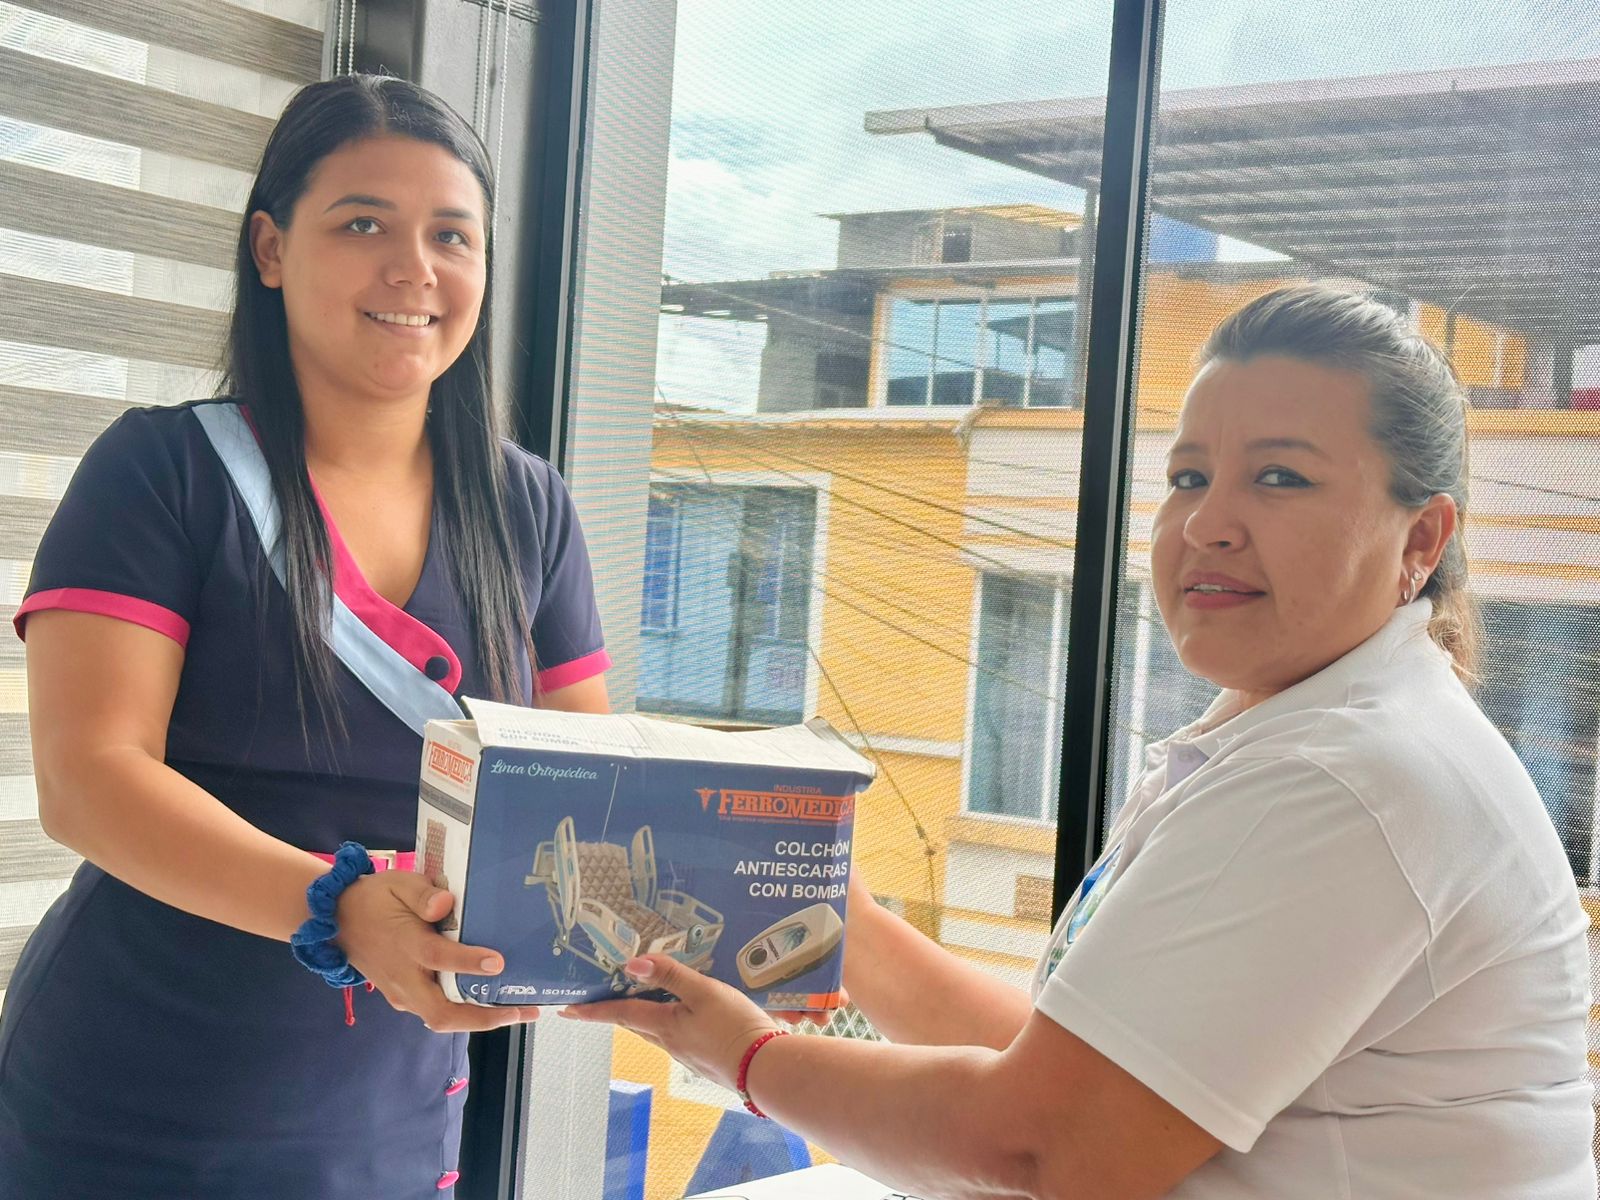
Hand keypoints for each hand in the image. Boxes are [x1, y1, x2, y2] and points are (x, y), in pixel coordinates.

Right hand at [335, 871, 540, 1032]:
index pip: (438, 957)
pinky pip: (435, 1013)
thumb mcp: (398, 884)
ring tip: (520, 1011)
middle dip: (485, 1017)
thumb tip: (445, 902)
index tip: (498, 962)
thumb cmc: (375, 898)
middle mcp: (403, 977)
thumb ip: (422, 894)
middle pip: (442, 1012)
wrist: (338, 920)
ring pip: (440, 1019)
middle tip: (525, 1010)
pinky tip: (492, 1004)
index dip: (468, 962)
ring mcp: (401, 993)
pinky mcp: (403, 999)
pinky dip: (464, 1014)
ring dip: (479, 1020)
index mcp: (404, 944)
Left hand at [559, 954, 777, 1090]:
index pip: (620, 1014)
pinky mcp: (706, 1059)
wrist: (765, 1069)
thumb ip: (670, 975)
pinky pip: (679, 1037)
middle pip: (636, 1023)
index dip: (593, 1010)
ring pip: (658, 1031)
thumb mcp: (704, 992)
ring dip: (645, 1015)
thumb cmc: (734, 1028)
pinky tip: (687, 1014)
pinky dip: (671, 1022)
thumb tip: (631, 964)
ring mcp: (688, 1055)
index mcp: (665, 1026)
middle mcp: (671, 1043)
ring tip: (644, 998)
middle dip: (617, 1010)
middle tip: (604, 996)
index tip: (567, 1010)